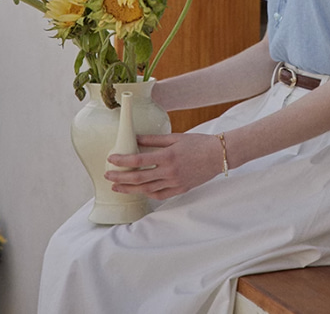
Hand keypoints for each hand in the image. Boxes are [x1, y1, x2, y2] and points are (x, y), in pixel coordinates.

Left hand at [104, 133, 222, 199]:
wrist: (218, 155)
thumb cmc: (198, 143)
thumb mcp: (175, 137)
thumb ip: (154, 140)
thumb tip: (135, 139)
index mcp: (168, 156)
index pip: (139, 161)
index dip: (122, 161)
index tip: (111, 159)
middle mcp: (169, 172)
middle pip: (139, 179)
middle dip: (120, 178)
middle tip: (108, 176)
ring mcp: (174, 183)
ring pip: (146, 189)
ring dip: (129, 189)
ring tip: (117, 187)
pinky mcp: (180, 190)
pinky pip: (159, 195)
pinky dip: (147, 194)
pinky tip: (139, 191)